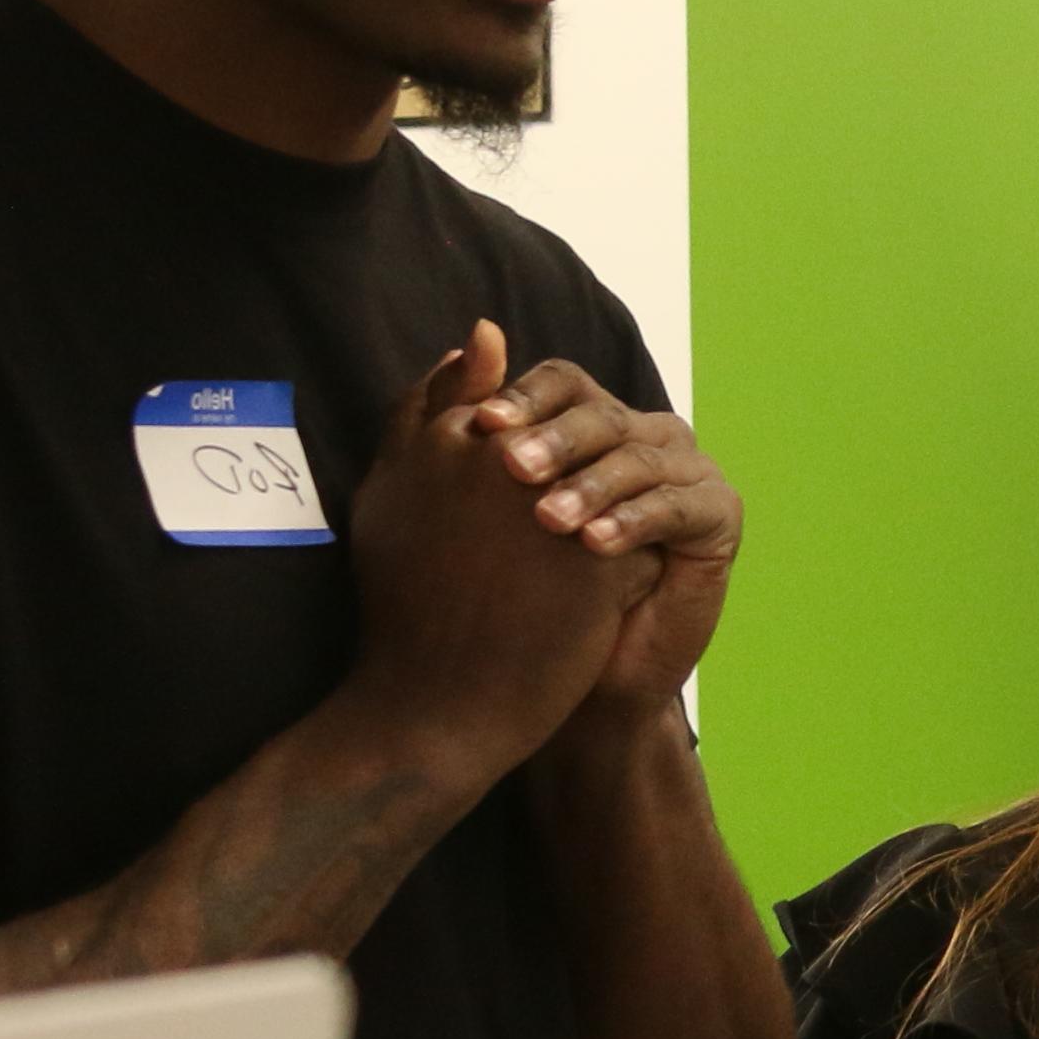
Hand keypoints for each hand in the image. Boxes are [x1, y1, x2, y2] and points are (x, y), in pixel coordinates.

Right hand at [342, 323, 629, 783]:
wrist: (435, 705)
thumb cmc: (407, 600)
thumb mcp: (395, 487)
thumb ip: (434, 403)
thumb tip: (485, 334)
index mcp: (455, 438)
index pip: (525, 409)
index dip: (535, 455)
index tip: (526, 496)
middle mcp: (508, 464)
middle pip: (580, 443)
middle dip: (581, 481)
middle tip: (554, 544)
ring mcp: (559, 512)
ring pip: (619, 486)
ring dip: (612, 518)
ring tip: (581, 568)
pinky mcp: (601, 563)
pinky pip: (643, 537)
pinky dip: (633, 563)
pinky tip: (605, 601)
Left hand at [470, 355, 743, 707]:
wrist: (570, 683)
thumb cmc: (521, 595)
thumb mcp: (481, 504)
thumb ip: (469, 419)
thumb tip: (474, 332)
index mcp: (591, 425)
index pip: (564, 386)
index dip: (526, 398)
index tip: (482, 426)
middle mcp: (642, 438)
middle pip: (604, 416)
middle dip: (556, 441)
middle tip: (511, 470)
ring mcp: (685, 474)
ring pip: (639, 460)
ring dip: (592, 487)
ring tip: (548, 522)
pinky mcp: (719, 517)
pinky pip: (678, 506)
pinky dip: (635, 521)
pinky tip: (595, 545)